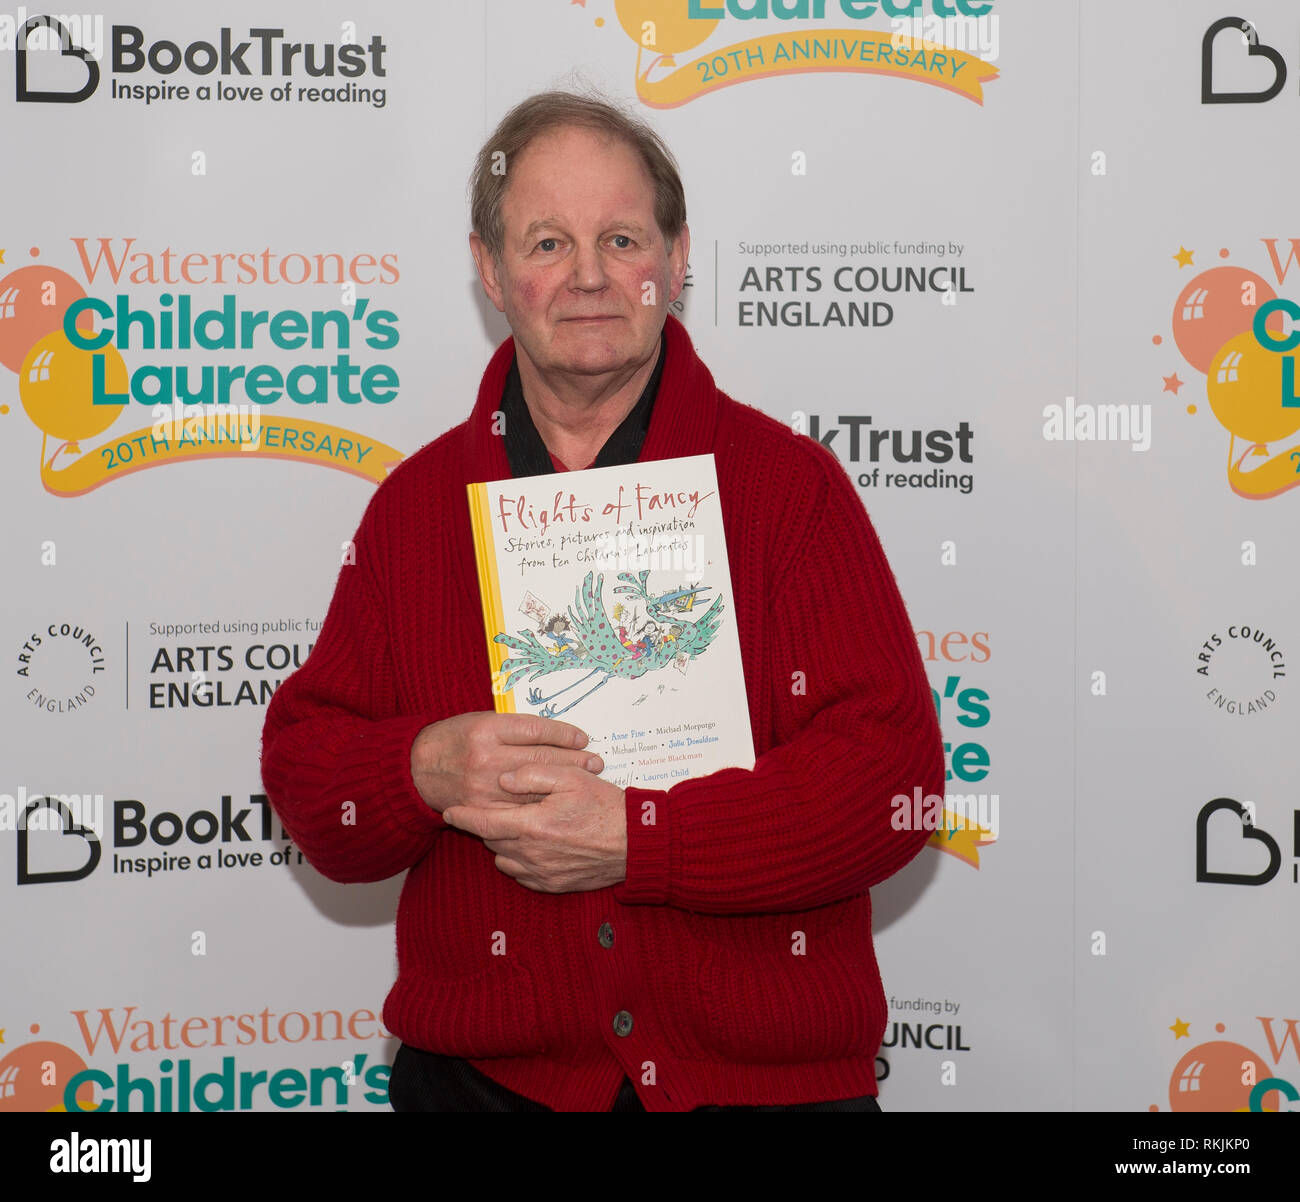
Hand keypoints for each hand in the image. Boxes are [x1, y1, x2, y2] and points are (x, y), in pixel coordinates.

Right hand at [410, 712, 602, 813]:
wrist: (418, 769)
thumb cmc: (456, 740)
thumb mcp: (482, 721)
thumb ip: (516, 728)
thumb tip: (559, 733)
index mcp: (486, 729)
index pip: (535, 730)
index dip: (563, 734)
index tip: (583, 738)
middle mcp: (485, 758)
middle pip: (539, 760)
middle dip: (573, 762)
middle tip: (595, 763)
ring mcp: (483, 788)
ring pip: (532, 788)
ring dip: (563, 785)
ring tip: (587, 782)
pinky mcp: (481, 810)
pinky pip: (516, 810)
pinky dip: (540, 807)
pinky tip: (557, 804)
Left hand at [442, 763, 626, 892]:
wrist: (636, 844)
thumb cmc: (606, 806)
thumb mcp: (573, 777)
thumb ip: (534, 774)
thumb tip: (504, 779)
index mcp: (533, 826)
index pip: (484, 822)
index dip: (463, 816)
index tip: (449, 811)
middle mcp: (532, 854)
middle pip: (491, 840)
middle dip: (487, 825)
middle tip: (493, 809)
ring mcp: (542, 873)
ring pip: (504, 859)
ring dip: (502, 843)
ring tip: (516, 826)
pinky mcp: (553, 885)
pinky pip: (521, 875)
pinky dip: (518, 861)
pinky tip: (530, 846)